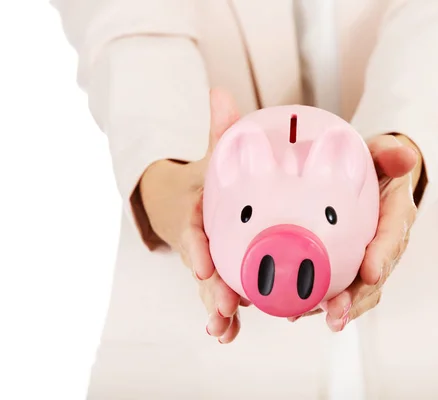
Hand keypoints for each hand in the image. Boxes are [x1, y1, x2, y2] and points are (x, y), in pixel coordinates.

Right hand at [139, 88, 248, 343]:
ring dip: (215, 307)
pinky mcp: (216, 271)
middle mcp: (197, 238)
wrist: (181, 198)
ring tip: (223, 328)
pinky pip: (218, 291)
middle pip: (201, 265)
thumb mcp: (207, 154)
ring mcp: (206, 258)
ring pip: (208, 285)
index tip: (200, 264)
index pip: (191, 229)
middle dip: (209, 287)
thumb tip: (220, 93)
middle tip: (221, 307)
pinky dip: (221, 313)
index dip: (194, 246)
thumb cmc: (202, 178)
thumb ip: (219, 131)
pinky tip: (227, 333)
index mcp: (194, 211)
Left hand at [290, 134, 421, 330]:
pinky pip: (338, 288)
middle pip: (374, 279)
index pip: (392, 238)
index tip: (371, 273)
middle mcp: (384, 246)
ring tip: (312, 319)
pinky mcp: (348, 267)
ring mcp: (366, 260)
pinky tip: (295, 311)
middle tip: (336, 314)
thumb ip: (391, 154)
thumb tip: (404, 155)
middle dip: (357, 299)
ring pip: (356, 291)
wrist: (373, 179)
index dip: (382, 257)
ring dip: (338, 309)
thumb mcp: (384, 154)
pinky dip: (319, 302)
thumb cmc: (376, 166)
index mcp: (396, 217)